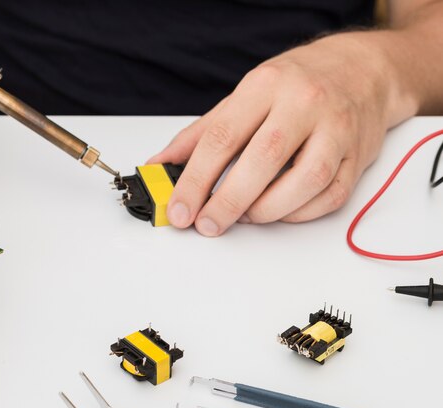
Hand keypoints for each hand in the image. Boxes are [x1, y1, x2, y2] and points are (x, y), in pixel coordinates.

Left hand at [149, 33, 400, 235]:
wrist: (361, 70)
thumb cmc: (295, 85)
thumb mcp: (241, 98)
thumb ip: (199, 135)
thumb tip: (160, 167)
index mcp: (265, 85)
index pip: (222, 138)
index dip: (195, 181)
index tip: (179, 211)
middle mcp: (304, 103)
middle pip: (263, 160)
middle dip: (228, 202)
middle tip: (208, 224)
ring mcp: (337, 129)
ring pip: (305, 181)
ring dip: (268, 210)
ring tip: (246, 216)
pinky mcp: (358, 156)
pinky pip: (330, 195)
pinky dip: (300, 213)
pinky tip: (279, 212)